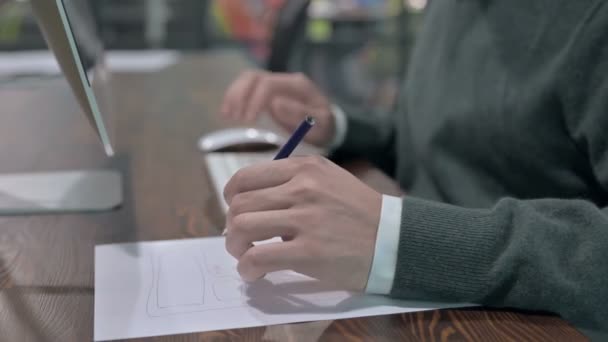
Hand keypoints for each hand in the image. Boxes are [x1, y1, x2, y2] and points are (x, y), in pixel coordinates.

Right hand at [220, 70, 335, 146]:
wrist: (327, 126)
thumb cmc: (324, 126)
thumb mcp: (320, 123)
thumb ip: (300, 114)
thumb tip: (275, 104)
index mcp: (297, 85)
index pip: (269, 84)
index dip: (255, 100)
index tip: (247, 120)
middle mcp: (283, 81)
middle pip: (254, 77)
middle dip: (239, 95)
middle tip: (232, 117)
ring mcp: (274, 86)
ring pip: (247, 80)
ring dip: (233, 95)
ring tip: (226, 115)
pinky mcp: (266, 95)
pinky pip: (246, 90)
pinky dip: (234, 99)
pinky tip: (227, 113)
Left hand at [223, 155, 381, 290]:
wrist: (393, 240)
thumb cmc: (358, 213)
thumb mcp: (328, 180)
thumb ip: (293, 182)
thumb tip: (250, 201)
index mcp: (305, 168)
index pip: (247, 177)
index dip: (232, 197)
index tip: (236, 211)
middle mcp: (302, 188)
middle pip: (240, 203)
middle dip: (232, 225)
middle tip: (241, 239)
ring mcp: (305, 220)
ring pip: (242, 227)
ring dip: (235, 246)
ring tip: (245, 255)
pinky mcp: (308, 252)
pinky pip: (257, 258)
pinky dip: (247, 268)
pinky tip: (255, 273)